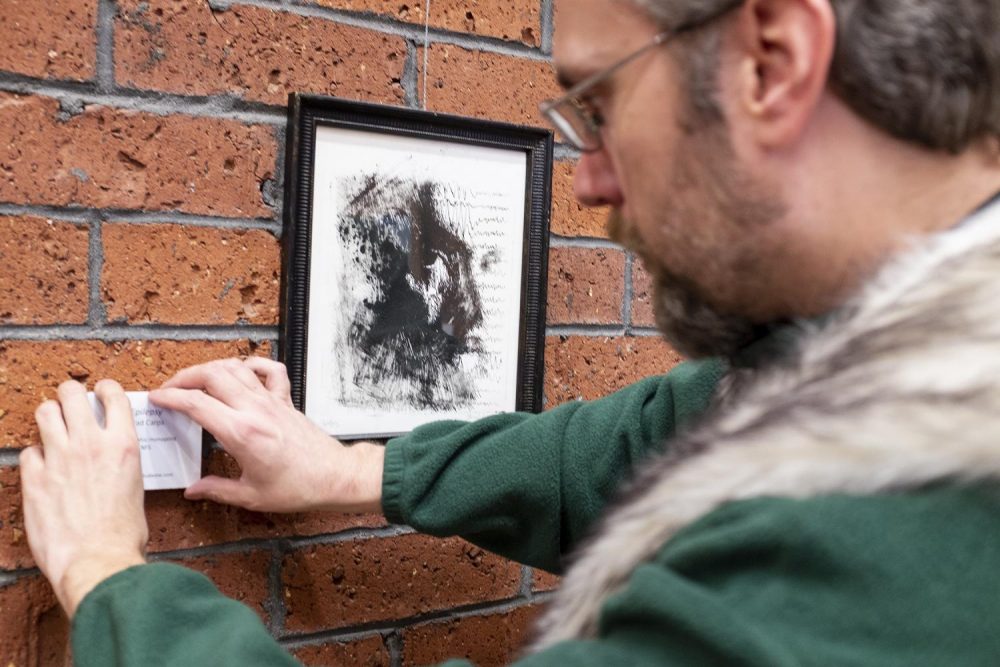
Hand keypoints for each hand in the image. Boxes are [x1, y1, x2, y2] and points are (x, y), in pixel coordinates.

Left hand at [21, 380, 147, 617]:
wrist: (97, 561)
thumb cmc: (123, 534)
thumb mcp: (136, 486)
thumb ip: (122, 462)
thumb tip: (114, 458)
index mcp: (123, 445)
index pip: (112, 395)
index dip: (105, 389)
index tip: (102, 393)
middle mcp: (90, 444)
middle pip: (72, 393)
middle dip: (70, 394)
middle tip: (72, 403)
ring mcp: (59, 459)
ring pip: (44, 412)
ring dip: (49, 416)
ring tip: (53, 426)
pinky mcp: (34, 479)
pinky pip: (28, 452)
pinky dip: (35, 456)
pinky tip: (43, 467)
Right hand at [150, 357, 383, 513]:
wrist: (334, 477)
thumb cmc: (298, 487)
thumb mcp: (251, 496)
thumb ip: (217, 490)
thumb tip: (193, 490)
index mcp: (241, 433)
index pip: (197, 404)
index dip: (171, 397)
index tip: (157, 399)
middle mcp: (255, 410)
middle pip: (212, 376)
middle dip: (185, 377)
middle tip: (170, 388)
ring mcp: (272, 401)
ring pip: (236, 368)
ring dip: (212, 368)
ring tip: (196, 379)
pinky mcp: (286, 400)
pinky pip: (270, 370)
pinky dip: (253, 363)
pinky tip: (241, 370)